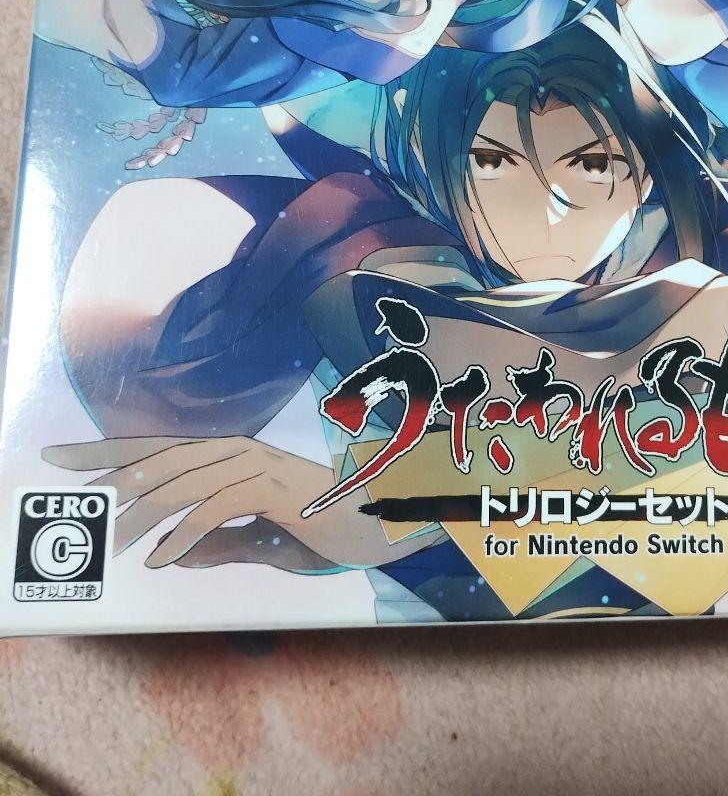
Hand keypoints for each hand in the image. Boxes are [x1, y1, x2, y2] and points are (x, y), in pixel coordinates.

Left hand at [41, 435, 420, 569]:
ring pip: (182, 483)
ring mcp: (257, 465)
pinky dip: (185, 535)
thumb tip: (174, 555)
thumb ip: (222, 545)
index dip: (109, 452)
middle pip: (160, 457)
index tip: (62, 458)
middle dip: (110, 471)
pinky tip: (161, 559)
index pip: (160, 450)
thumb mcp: (264, 543)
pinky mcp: (274, 489)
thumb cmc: (327, 529)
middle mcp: (240, 451)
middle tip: (68, 490)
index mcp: (233, 456)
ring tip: (110, 546)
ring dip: (142, 517)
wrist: (382, 524)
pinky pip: (217, 508)